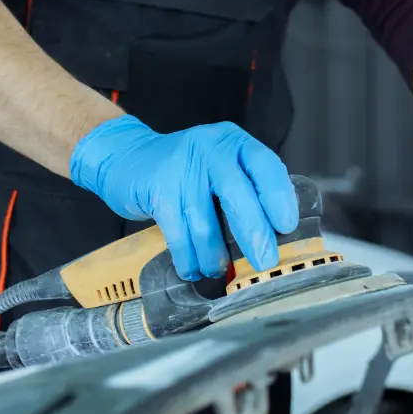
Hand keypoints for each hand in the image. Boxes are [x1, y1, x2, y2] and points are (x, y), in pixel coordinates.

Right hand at [70, 115, 298, 280]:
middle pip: (238, 194)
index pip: (265, 165)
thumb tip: (275, 237)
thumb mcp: (217, 166)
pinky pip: (178, 233)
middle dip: (254, 233)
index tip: (286, 226)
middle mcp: (209, 149)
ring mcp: (180, 168)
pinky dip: (188, 257)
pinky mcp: (157, 188)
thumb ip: (244, 189)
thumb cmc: (182, 170)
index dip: (278, 197)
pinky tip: (192, 268)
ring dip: (214, 255)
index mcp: (232, 143)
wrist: (125, 157)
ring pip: (205, 222)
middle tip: (264, 261)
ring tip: (217, 271)